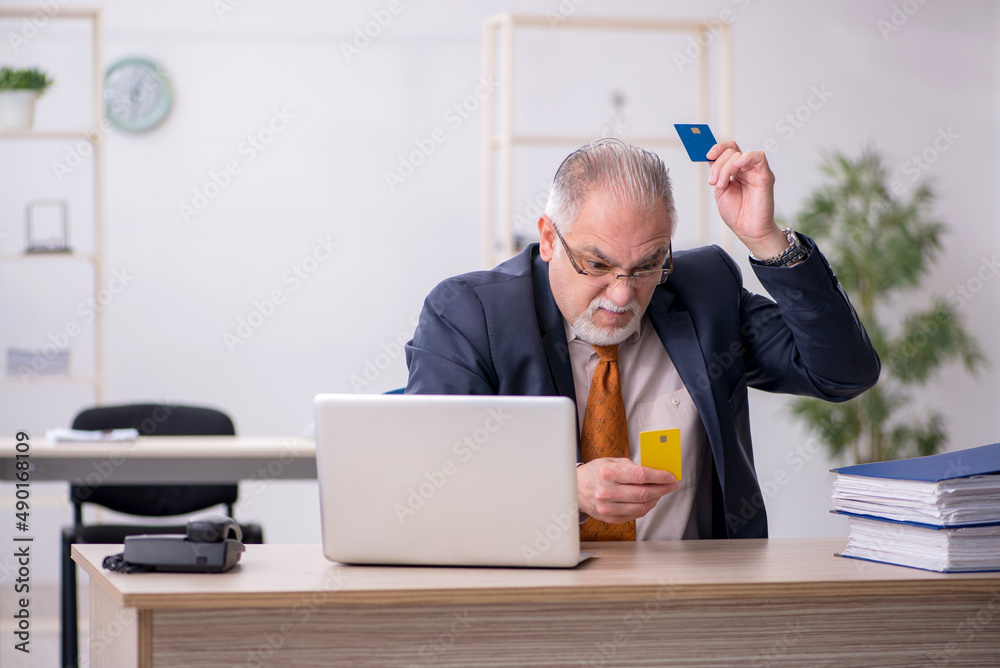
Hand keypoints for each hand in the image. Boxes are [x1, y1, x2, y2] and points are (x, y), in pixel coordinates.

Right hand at [577, 458, 678, 523]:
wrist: (575, 488)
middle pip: (643, 493)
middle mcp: (607, 491)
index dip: (659, 477)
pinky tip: (650, 500)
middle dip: (662, 489)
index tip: (670, 476)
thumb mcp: (611, 461)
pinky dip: (646, 508)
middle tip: (671, 485)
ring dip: (656, 499)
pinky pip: (635, 515)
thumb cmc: (595, 472)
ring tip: (661, 492)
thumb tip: (655, 472)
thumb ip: (632, 466)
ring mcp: (607, 507)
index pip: (641, 475)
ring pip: (642, 506)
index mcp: (608, 473)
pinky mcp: (609, 518)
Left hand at [707, 140, 788, 259]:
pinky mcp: (765, 176)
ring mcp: (756, 171)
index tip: (707, 155)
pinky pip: (759, 157)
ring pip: (739, 154)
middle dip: (717, 166)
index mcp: (735, 171)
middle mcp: (746, 169)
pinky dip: (746, 157)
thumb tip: (710, 157)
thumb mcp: (720, 191)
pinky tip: (738, 166)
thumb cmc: (737, 214)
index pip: (728, 150)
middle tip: (714, 182)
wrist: (748, 230)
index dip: (717, 149)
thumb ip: (717, 173)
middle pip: (730, 151)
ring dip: (725, 168)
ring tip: (722, 184)